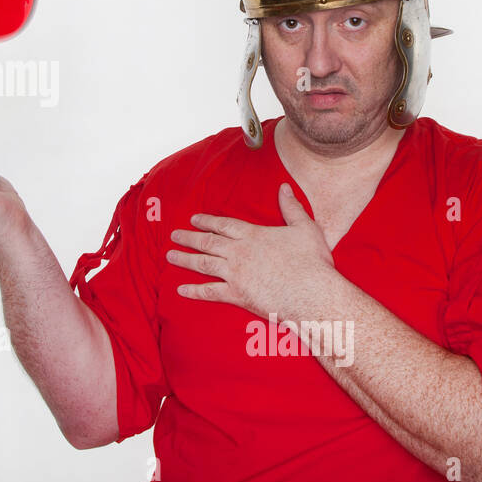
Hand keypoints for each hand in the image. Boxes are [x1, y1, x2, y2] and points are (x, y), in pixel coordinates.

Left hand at [164, 182, 335, 321]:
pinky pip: (209, 291)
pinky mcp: (236, 295)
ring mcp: (235, 274)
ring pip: (202, 264)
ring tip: (170, 256)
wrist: (312, 293)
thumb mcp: (305, 227)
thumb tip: (284, 187)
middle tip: (174, 235)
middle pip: (207, 242)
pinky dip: (193, 291)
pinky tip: (180, 289)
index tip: (193, 219)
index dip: (206, 221)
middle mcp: (239, 252)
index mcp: (253, 235)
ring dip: (184, 259)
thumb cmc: (312, 262)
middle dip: (189, 238)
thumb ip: (291, 207)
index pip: (223, 224)